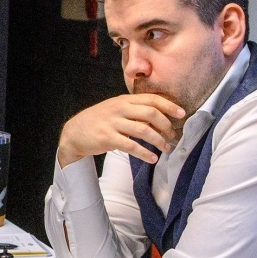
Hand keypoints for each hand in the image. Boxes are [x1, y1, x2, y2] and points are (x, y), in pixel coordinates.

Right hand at [58, 94, 184, 166]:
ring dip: (158, 141)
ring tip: (166, 149)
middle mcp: (120, 109)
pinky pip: (131, 146)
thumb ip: (135, 111)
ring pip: (143, 130)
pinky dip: (145, 153)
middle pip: (150, 113)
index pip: (151, 99)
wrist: (75, 132)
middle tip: (172, 136)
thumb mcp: (116, 109)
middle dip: (166, 125)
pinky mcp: (107, 138)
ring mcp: (113, 123)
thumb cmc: (100, 121)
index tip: (182, 114)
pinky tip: (152, 158)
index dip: (169, 106)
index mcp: (124, 100)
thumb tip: (159, 118)